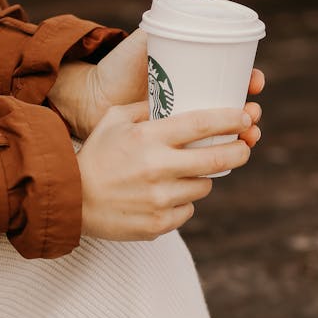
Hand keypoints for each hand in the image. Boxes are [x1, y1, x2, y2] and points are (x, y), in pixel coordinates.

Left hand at [48, 0, 265, 142]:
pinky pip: (204, 153)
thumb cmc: (118, 66)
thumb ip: (171, 23)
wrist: (91, 98)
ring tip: (249, 138)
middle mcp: (195, 99)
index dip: (249, 79)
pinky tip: (229, 161)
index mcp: (194, 75)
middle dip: (250, 112)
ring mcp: (185, 125)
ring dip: (244, 136)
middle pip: (234, 107)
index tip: (254, 81)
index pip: (232, 76)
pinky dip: (221, 156)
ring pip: (224, 133)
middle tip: (251, 114)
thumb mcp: (146, 44)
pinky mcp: (175, 146)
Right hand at [76, 101, 253, 240]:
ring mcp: (160, 199)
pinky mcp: (159, 223)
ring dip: (201, 178)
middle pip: (218, 160)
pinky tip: (163, 196)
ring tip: (181, 174)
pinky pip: (188, 210)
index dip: (231, 119)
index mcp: (148, 138)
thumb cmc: (96, 156)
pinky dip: (182, 202)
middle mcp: (158, 168)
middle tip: (244, 146)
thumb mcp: (114, 120)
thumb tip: (176, 95)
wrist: (71, 200)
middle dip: (239, 151)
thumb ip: (146, 107)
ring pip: (204, 186)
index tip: (246, 116)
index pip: (202, 124)